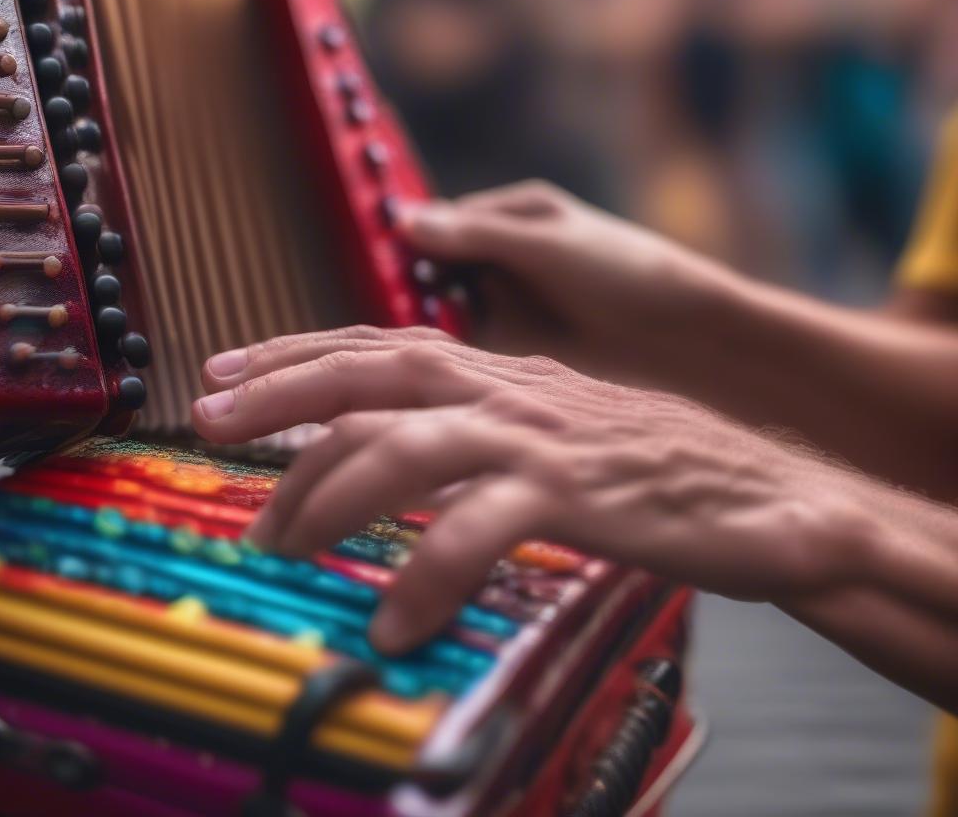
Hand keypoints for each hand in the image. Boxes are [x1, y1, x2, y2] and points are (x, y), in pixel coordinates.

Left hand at [192, 327, 861, 653]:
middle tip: (207, 421)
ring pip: (406, 442)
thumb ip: (475, 424)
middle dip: (281, 391)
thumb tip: (394, 443)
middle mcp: (508, 387)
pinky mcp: (574, 492)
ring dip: (329, 489)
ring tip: (279, 545)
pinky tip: (395, 622)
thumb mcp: (546, 429)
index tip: (226, 370)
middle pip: (374, 368)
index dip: (296, 350)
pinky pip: (478, 529)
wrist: (758, 489)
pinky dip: (427, 573)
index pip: (378, 342)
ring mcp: (538, 436)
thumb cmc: (643, 467)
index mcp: (499, 371)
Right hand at [398, 181, 729, 380]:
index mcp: (513, 215)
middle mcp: (503, 255)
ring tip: (399, 332)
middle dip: (411, 282)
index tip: (372, 257)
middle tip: (382, 301)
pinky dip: (448, 348)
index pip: (441, 221)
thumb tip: (404, 221)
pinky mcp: (515, 345)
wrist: (681, 338)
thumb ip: (477, 235)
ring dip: (426, 318)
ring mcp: (508, 301)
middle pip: (436, 266)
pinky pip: (466, 342)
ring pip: (446, 306)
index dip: (407, 240)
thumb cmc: (622, 272)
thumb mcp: (547, 244)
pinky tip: (428, 358)